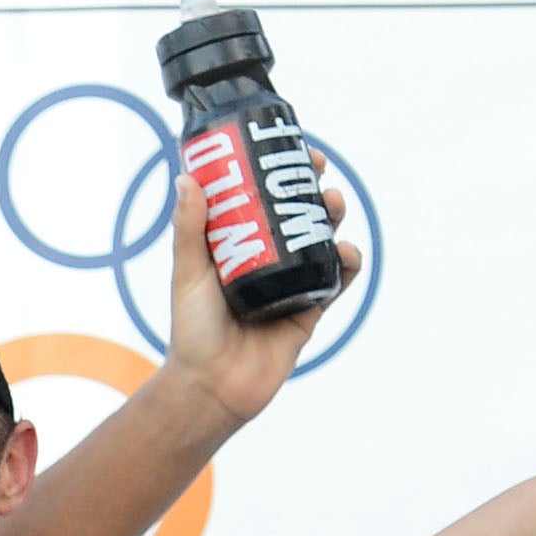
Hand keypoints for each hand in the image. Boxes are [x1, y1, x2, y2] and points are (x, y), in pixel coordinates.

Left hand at [156, 141, 360, 424]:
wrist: (213, 387)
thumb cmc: (192, 332)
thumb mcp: (187, 274)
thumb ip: (189, 230)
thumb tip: (187, 177)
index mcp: (239, 245)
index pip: (262, 199)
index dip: (279, 172)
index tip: (289, 148)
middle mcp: (267, 260)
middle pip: (298, 214)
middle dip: (313, 188)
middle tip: (317, 171)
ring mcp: (291, 283)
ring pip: (322, 241)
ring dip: (334, 217)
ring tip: (332, 205)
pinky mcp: (311, 310)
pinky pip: (336, 281)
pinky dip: (348, 263)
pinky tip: (346, 252)